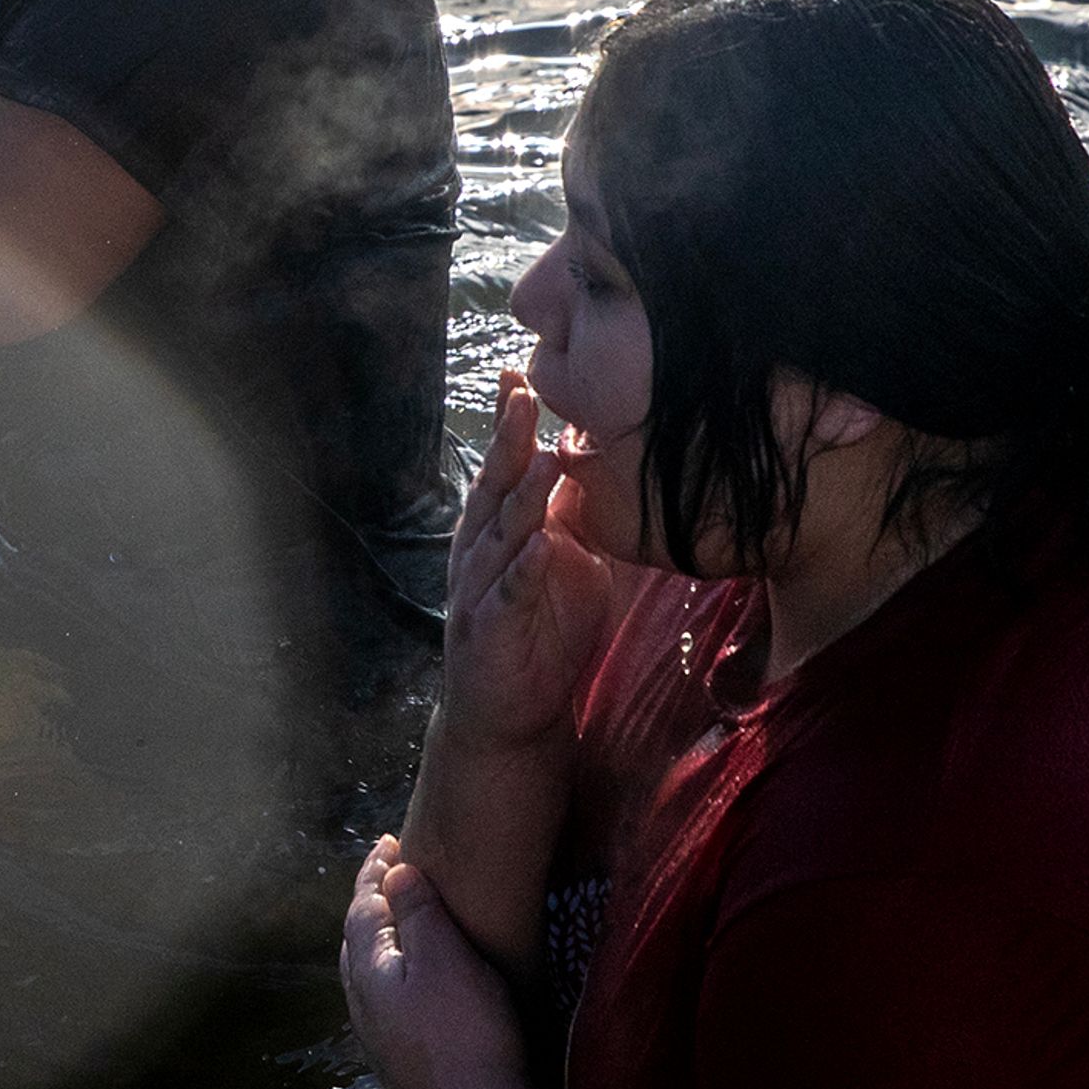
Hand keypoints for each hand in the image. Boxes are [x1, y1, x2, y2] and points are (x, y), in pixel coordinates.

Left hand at [342, 835, 529, 1088]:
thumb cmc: (468, 1033)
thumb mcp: (445, 959)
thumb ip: (417, 913)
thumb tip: (395, 875)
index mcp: (366, 971)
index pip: (361, 906)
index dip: (375, 871)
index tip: (387, 843)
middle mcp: (362, 1005)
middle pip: (358, 940)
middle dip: (371, 903)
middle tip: (390, 876)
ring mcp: (379, 1039)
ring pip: (369, 974)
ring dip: (381, 941)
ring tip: (401, 924)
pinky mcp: (402, 1064)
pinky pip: (387, 1002)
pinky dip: (396, 974)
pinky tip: (417, 985)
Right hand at [438, 374, 624, 763]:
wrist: (510, 714)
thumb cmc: (541, 633)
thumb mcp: (570, 564)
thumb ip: (579, 519)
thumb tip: (608, 466)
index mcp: (500, 529)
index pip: (506, 465)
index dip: (511, 423)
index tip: (521, 374)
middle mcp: (482, 550)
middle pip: (496, 486)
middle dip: (509, 440)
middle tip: (524, 394)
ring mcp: (480, 588)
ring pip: (500, 533)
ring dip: (521, 497)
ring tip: (541, 458)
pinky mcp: (489, 629)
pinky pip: (508, 594)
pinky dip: (522, 569)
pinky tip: (537, 546)